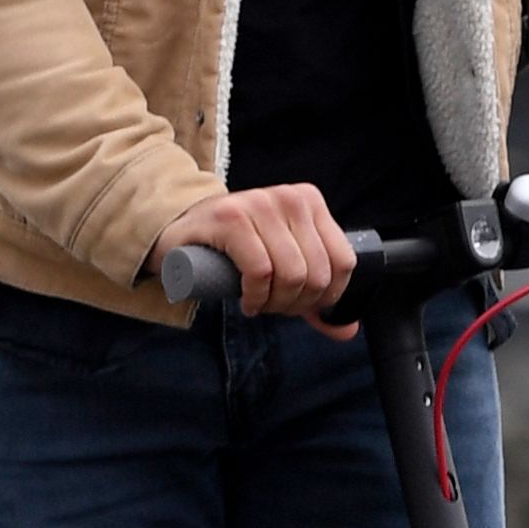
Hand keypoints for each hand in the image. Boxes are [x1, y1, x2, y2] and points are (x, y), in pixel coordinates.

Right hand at [155, 183, 357, 321]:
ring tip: (259, 303)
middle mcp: (290, 197)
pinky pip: (261, 270)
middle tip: (273, 306)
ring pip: (292, 273)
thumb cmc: (236, 250)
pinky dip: (256, 296)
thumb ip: (315, 297)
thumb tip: (347, 330)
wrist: (182, 233)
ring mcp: (260, 203)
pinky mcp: (232, 218)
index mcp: (310, 201)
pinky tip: (247, 301)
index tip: (299, 303)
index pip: (343, 261)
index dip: (324, 296)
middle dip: (296, 302)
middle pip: (317, 273)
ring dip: (275, 302)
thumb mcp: (283, 266)